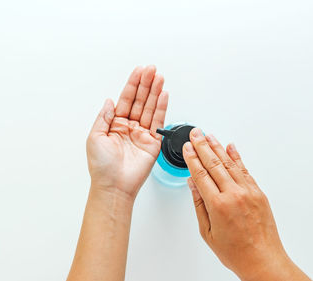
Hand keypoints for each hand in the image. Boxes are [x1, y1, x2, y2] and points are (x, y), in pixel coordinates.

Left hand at [86, 66, 167, 199]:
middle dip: (145, 84)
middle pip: (139, 100)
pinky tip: (163, 95)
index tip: (138, 72)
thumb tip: (109, 101)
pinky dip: (161, 107)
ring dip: (154, 92)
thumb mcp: (95, 137)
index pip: (125, 100)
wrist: (113, 185)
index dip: (132, 85)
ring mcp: (141, 134)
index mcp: (114, 125)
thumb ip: (104, 117)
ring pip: (149, 108)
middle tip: (151, 69)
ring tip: (159, 77)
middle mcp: (129, 127)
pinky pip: (158, 122)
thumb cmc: (101, 166)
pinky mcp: (152, 143)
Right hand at [183, 128, 309, 280]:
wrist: (263, 260)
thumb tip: (193, 185)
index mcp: (218, 205)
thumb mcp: (207, 231)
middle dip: (202, 146)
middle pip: (214, 164)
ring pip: (229, 164)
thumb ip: (199, 204)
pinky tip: (230, 147)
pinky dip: (236, 157)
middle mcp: (234, 195)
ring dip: (217, 148)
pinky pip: (245, 170)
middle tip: (195, 134)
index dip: (192, 158)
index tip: (186, 147)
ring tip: (209, 136)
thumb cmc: (235, 251)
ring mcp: (248, 192)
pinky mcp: (259, 193)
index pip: (201, 174)